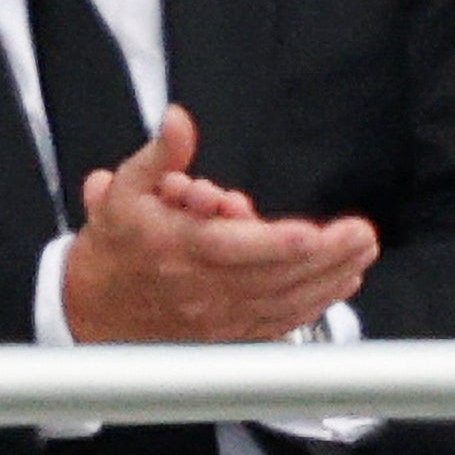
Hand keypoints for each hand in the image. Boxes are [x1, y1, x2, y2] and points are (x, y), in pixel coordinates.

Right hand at [63, 106, 379, 341]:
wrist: (93, 311)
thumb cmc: (118, 249)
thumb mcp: (124, 192)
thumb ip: (159, 156)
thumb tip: (178, 121)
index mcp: (180, 249)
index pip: (233, 248)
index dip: (274, 242)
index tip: (311, 232)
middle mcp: (204, 288)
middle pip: (273, 275)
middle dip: (323, 257)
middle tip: (361, 235)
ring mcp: (220, 316)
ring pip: (284, 301)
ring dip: (329, 278)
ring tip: (362, 253)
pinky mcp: (231, 333)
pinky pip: (281, 321)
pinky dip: (315, 303)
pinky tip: (343, 282)